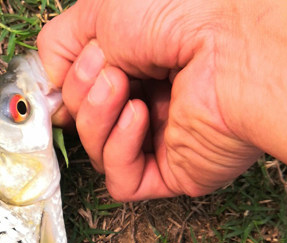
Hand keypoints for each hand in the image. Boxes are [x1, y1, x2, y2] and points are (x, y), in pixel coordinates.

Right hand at [37, 0, 261, 201]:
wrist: (236, 43)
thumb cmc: (183, 10)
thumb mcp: (102, 8)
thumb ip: (60, 43)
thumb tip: (50, 83)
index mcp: (140, 60)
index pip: (83, 87)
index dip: (67, 84)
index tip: (62, 75)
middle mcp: (152, 98)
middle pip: (85, 120)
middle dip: (85, 93)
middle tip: (109, 69)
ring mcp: (163, 139)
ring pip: (97, 151)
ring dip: (97, 118)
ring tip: (122, 87)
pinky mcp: (174, 174)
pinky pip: (122, 181)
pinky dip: (117, 150)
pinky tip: (138, 118)